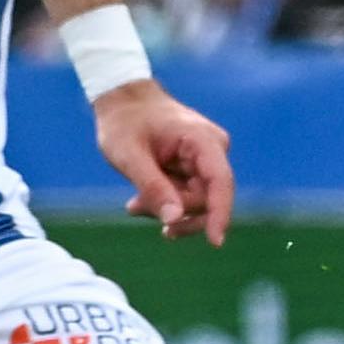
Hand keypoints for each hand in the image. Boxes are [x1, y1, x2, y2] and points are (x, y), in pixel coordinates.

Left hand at [93, 78, 235, 244]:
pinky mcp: (197, 166)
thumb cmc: (124, 123)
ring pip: (196, 201)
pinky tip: (140, 202)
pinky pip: (189, 194)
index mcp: (202, 140)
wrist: (123, 101)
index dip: (220, 214)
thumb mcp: (128, 156)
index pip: (221, 182)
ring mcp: (207, 158)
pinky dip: (167, 202)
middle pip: (207, 198)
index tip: (215, 242)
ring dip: (167, 209)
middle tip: (135, 208)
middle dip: (175, 211)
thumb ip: (152, 186)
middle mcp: (213, 149)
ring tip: (133, 206)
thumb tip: (174, 218)